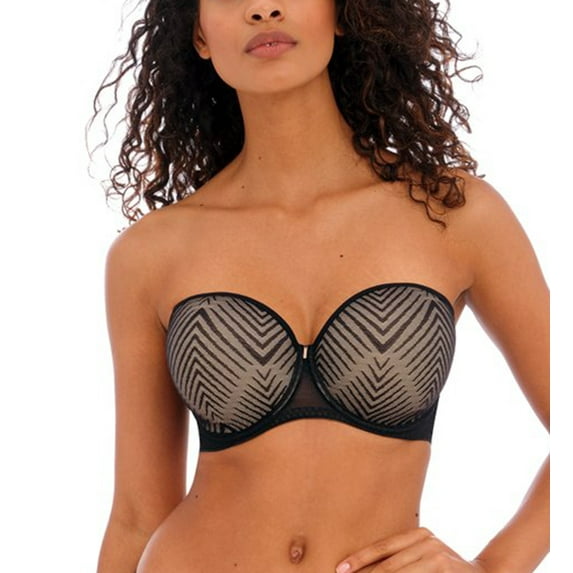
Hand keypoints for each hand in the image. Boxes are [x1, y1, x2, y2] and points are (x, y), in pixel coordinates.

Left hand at [335, 527, 487, 571]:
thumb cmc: (446, 568)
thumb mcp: (424, 555)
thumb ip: (402, 558)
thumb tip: (366, 568)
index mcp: (418, 534)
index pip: (383, 546)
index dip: (360, 558)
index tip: (341, 568)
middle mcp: (427, 542)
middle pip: (389, 565)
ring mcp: (437, 557)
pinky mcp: (444, 570)